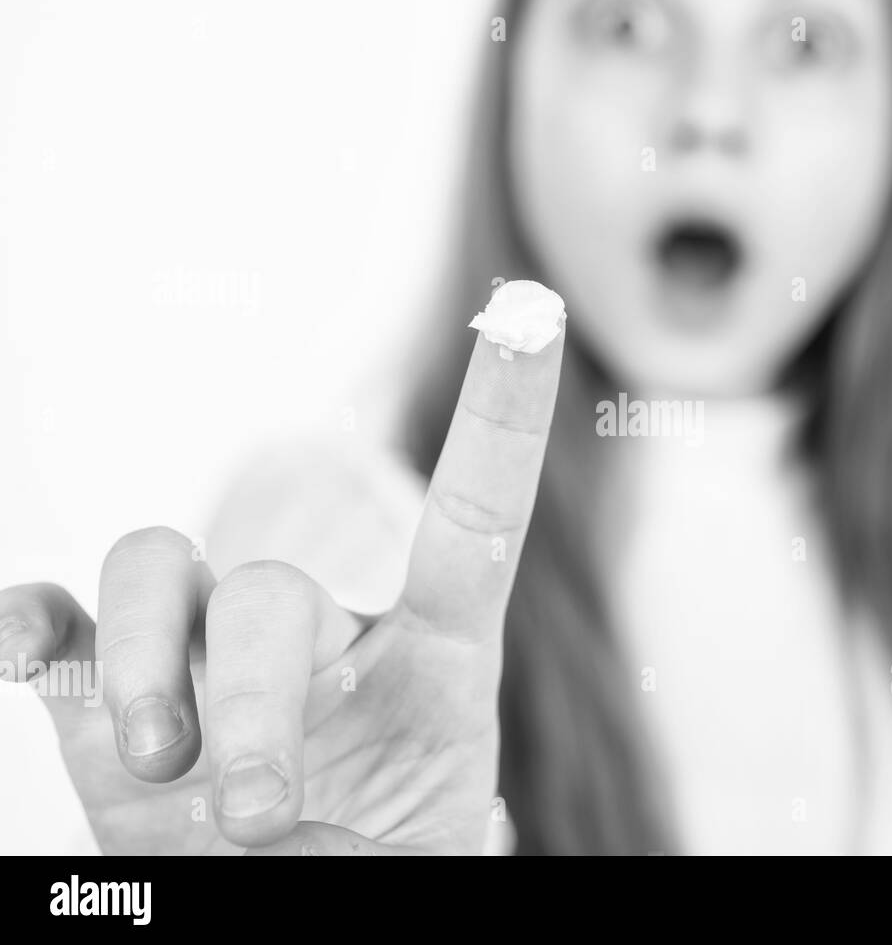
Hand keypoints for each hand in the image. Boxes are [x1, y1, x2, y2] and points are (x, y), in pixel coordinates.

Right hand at [0, 325, 563, 853]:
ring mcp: (209, 652)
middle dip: (261, 700)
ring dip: (151, 660)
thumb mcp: (428, 866)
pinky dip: (33, 620)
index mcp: (430, 661)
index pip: (475, 518)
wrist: (281, 899)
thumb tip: (303, 844)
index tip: (534, 312)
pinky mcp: (113, 687)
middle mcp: (318, 634)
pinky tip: (28, 649)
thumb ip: (405, 854)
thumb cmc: (379, 862)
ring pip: (162, 569)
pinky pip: (64, 621)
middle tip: (259, 814)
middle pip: (274, 592)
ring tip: (161, 768)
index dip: (502, 413)